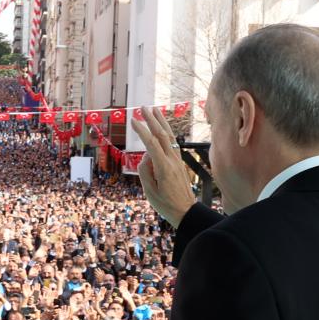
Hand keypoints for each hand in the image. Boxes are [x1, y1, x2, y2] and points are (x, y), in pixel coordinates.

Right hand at [130, 107, 195, 227]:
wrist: (185, 211)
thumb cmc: (165, 204)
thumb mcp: (149, 191)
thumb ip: (145, 171)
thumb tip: (145, 156)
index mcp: (164, 167)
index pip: (151, 144)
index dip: (142, 130)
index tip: (132, 120)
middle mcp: (172, 160)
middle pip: (162, 135)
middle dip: (152, 120)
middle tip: (142, 108)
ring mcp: (177, 160)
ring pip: (170, 136)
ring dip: (161, 122)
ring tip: (154, 110)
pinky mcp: (178, 162)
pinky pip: (172, 143)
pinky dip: (166, 132)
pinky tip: (162, 127)